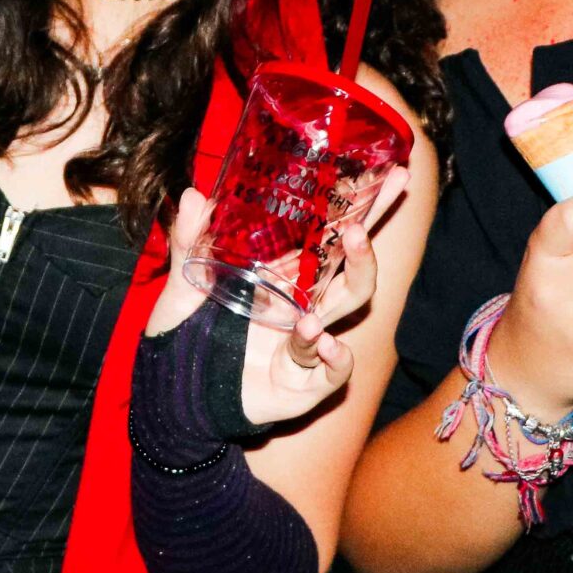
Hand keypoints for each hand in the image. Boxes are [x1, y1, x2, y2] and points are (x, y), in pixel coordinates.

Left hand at [154, 165, 410, 425]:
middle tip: (356, 229)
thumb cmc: (187, 336)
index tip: (392, 174)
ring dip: (348, 290)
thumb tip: (191, 195)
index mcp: (282, 273)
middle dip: (365, 247)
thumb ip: (187, 244)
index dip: (362, 206)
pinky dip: (335, 356)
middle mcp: (304, 301)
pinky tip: (321, 343)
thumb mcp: (182, 286)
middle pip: (353, 267)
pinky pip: (336, 369)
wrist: (180, 397)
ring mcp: (310, 340)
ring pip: (351, 307)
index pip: (329, 234)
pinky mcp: (308, 382)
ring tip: (317, 302)